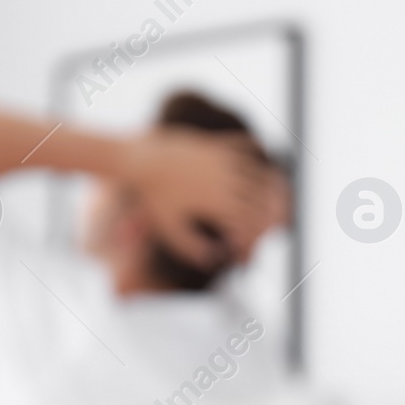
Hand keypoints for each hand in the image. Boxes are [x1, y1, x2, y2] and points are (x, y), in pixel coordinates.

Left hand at [121, 129, 285, 268]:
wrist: (140, 161)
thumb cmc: (154, 199)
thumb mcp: (170, 231)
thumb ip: (192, 249)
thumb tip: (214, 261)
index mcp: (217, 203)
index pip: (250, 222)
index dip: (252, 237)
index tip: (242, 246)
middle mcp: (226, 180)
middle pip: (261, 200)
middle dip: (264, 216)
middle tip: (258, 225)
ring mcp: (223, 159)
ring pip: (260, 173)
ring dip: (265, 186)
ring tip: (261, 199)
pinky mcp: (217, 144)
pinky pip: (246, 145)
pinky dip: (257, 152)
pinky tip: (255, 164)